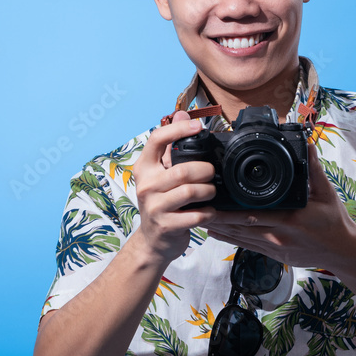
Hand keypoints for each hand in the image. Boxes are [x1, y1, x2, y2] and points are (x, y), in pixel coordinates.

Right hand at [130, 111, 217, 264]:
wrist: (153, 241)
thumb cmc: (161, 204)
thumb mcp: (161, 174)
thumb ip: (171, 146)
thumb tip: (181, 114)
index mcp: (144, 168)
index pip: (156, 140)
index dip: (178, 129)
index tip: (197, 127)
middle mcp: (145, 185)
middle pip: (183, 170)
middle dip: (205, 171)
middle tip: (212, 174)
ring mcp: (154, 206)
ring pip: (191, 191)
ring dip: (209, 191)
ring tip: (211, 192)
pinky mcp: (166, 225)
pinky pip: (196, 214)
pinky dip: (209, 212)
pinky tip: (209, 211)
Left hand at [203, 142, 355, 268]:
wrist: (342, 252)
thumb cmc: (333, 222)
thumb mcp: (326, 193)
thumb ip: (313, 169)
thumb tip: (306, 145)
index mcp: (289, 220)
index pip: (253, 214)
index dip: (230, 211)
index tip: (213, 200)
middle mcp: (278, 236)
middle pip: (240, 227)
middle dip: (216, 218)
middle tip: (196, 207)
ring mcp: (273, 247)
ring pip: (239, 238)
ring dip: (218, 228)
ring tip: (197, 217)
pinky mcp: (272, 255)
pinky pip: (245, 246)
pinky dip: (228, 238)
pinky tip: (213, 231)